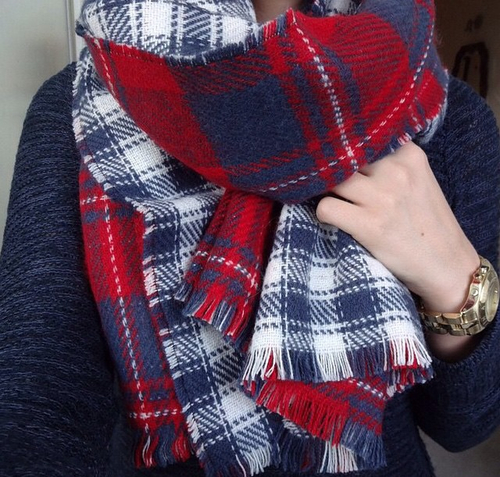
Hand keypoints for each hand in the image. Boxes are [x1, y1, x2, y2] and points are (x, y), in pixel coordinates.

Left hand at [316, 142, 478, 314]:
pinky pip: (325, 207)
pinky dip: (323, 214)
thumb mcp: (418, 181)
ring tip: (337, 203)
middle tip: (335, 188)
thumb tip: (347, 154)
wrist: (448, 266)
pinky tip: (334, 220)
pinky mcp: (368, 224)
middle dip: (334, 173)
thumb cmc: (428, 223)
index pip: (361, 140)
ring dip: (326, 192)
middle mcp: (395, 171)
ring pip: (331, 181)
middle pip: (344, 159)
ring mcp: (382, 197)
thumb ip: (390, 164)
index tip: (340, 162)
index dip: (346, 153)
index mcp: (409, 155)